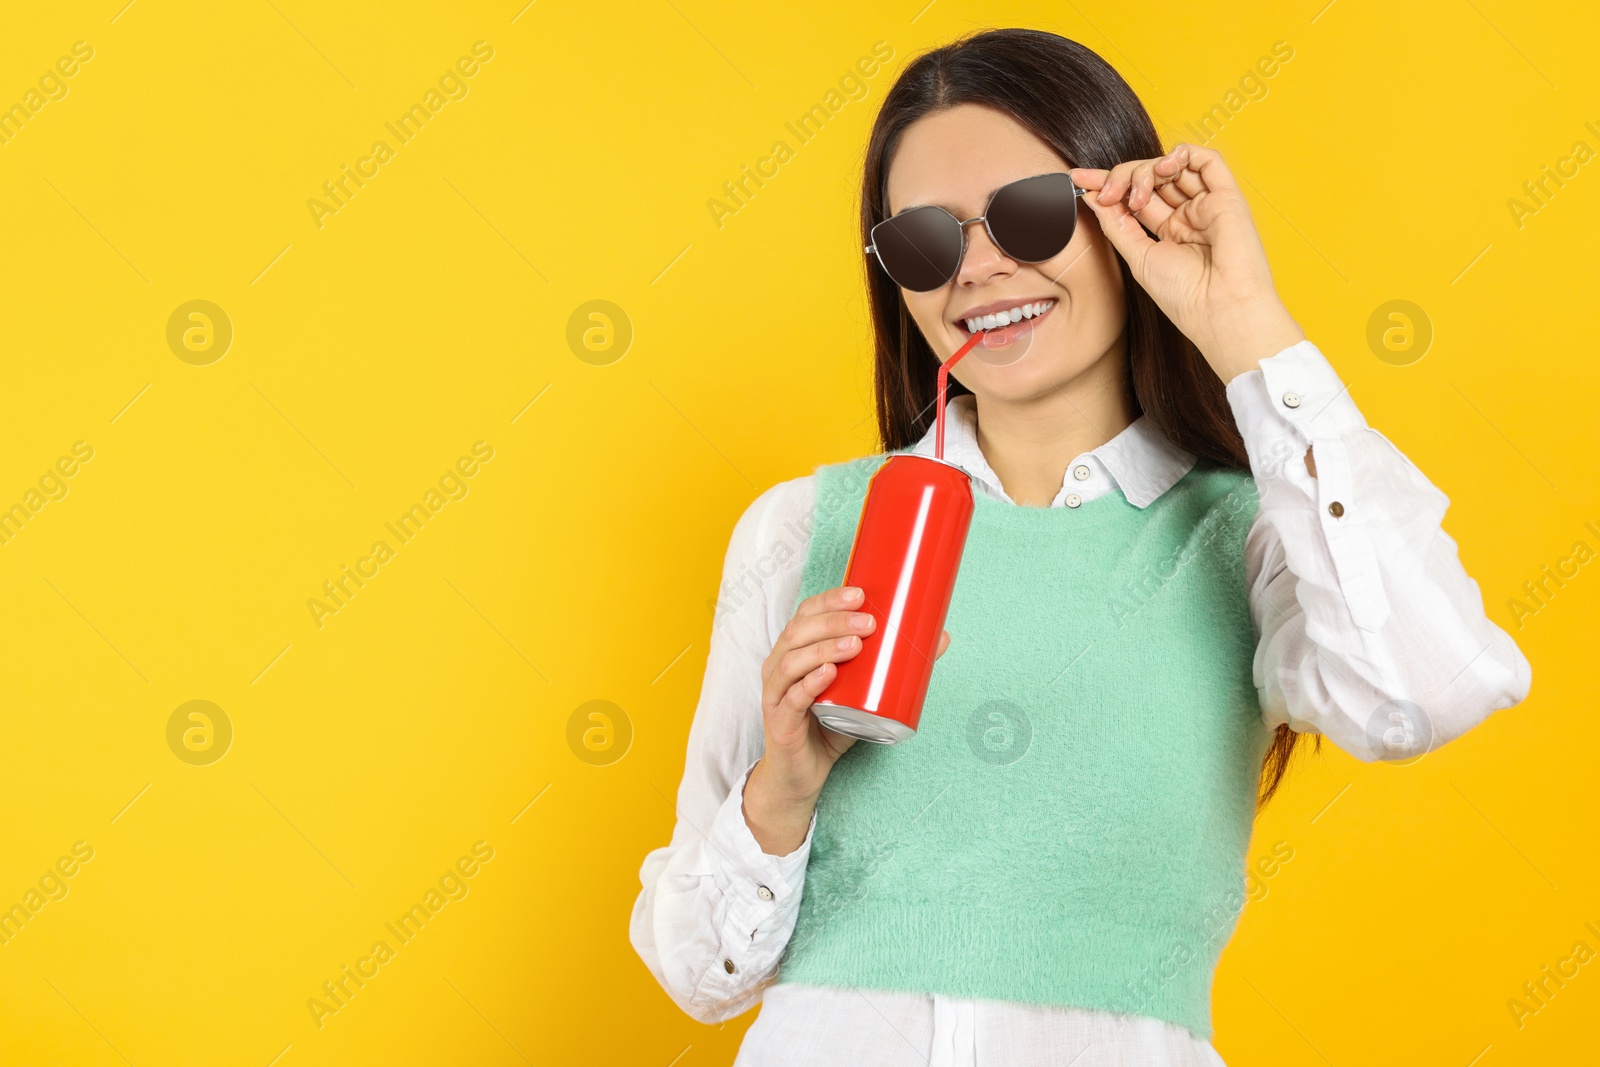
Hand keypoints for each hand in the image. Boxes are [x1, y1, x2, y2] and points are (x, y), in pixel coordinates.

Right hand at [743, 584, 950, 854]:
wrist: (803, 774)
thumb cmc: (830, 725)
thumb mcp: (863, 692)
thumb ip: (892, 666)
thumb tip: (943, 637)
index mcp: (795, 650)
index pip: (806, 613)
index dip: (830, 600)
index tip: (861, 593)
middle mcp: (779, 666)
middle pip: (799, 632)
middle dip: (834, 621)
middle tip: (869, 622)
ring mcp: (776, 694)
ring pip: (792, 661)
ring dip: (824, 648)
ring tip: (856, 644)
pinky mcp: (779, 722)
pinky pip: (791, 698)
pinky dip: (809, 684)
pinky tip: (828, 674)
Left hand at [1069, 144, 1304, 382]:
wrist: (1219, 309)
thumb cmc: (1183, 295)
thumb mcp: (1138, 257)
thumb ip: (1116, 225)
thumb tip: (1092, 196)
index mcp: (1167, 232)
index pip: (1134, 198)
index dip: (1106, 184)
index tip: (1077, 179)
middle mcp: (1187, 216)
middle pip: (1150, 179)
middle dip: (1121, 177)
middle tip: (1107, 194)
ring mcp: (1206, 204)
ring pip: (1172, 166)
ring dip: (1146, 169)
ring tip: (1136, 193)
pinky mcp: (1227, 196)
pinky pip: (1207, 160)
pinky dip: (1182, 154)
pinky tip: (1164, 167)